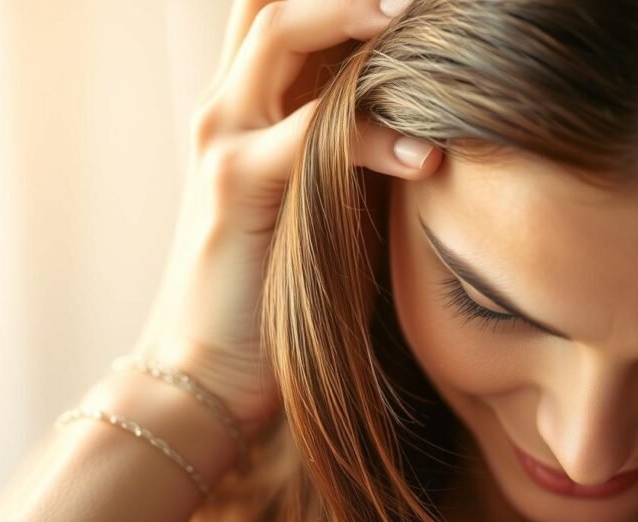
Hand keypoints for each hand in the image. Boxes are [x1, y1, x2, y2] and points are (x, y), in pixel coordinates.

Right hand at [129, 0, 441, 441]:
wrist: (207, 369)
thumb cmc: (280, 288)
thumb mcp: (321, 199)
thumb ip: (352, 146)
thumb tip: (430, 118)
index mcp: (251, 104)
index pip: (281, 11)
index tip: (411, 3)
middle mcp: (228, 105)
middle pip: (271, 0)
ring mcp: (223, 139)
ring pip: (280, 34)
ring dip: (352, 15)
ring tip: (418, 13)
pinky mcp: (233, 187)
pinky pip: (307, 137)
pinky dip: (370, 137)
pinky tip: (422, 158)